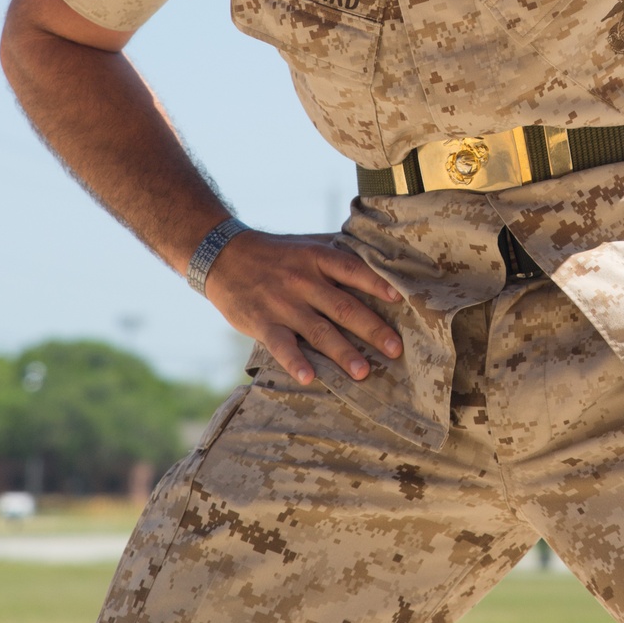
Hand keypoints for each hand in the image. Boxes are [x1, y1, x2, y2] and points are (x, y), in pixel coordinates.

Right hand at [205, 229, 403, 383]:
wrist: (223, 255)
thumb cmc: (275, 253)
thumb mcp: (306, 245)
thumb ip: (336, 254)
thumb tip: (376, 257)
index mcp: (317, 258)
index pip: (352, 269)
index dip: (376, 283)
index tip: (399, 298)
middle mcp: (303, 280)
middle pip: (343, 306)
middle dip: (372, 329)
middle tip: (395, 349)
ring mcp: (283, 303)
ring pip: (318, 331)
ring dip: (342, 353)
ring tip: (363, 372)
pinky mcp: (262, 322)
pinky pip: (281, 345)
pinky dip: (295, 362)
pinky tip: (309, 378)